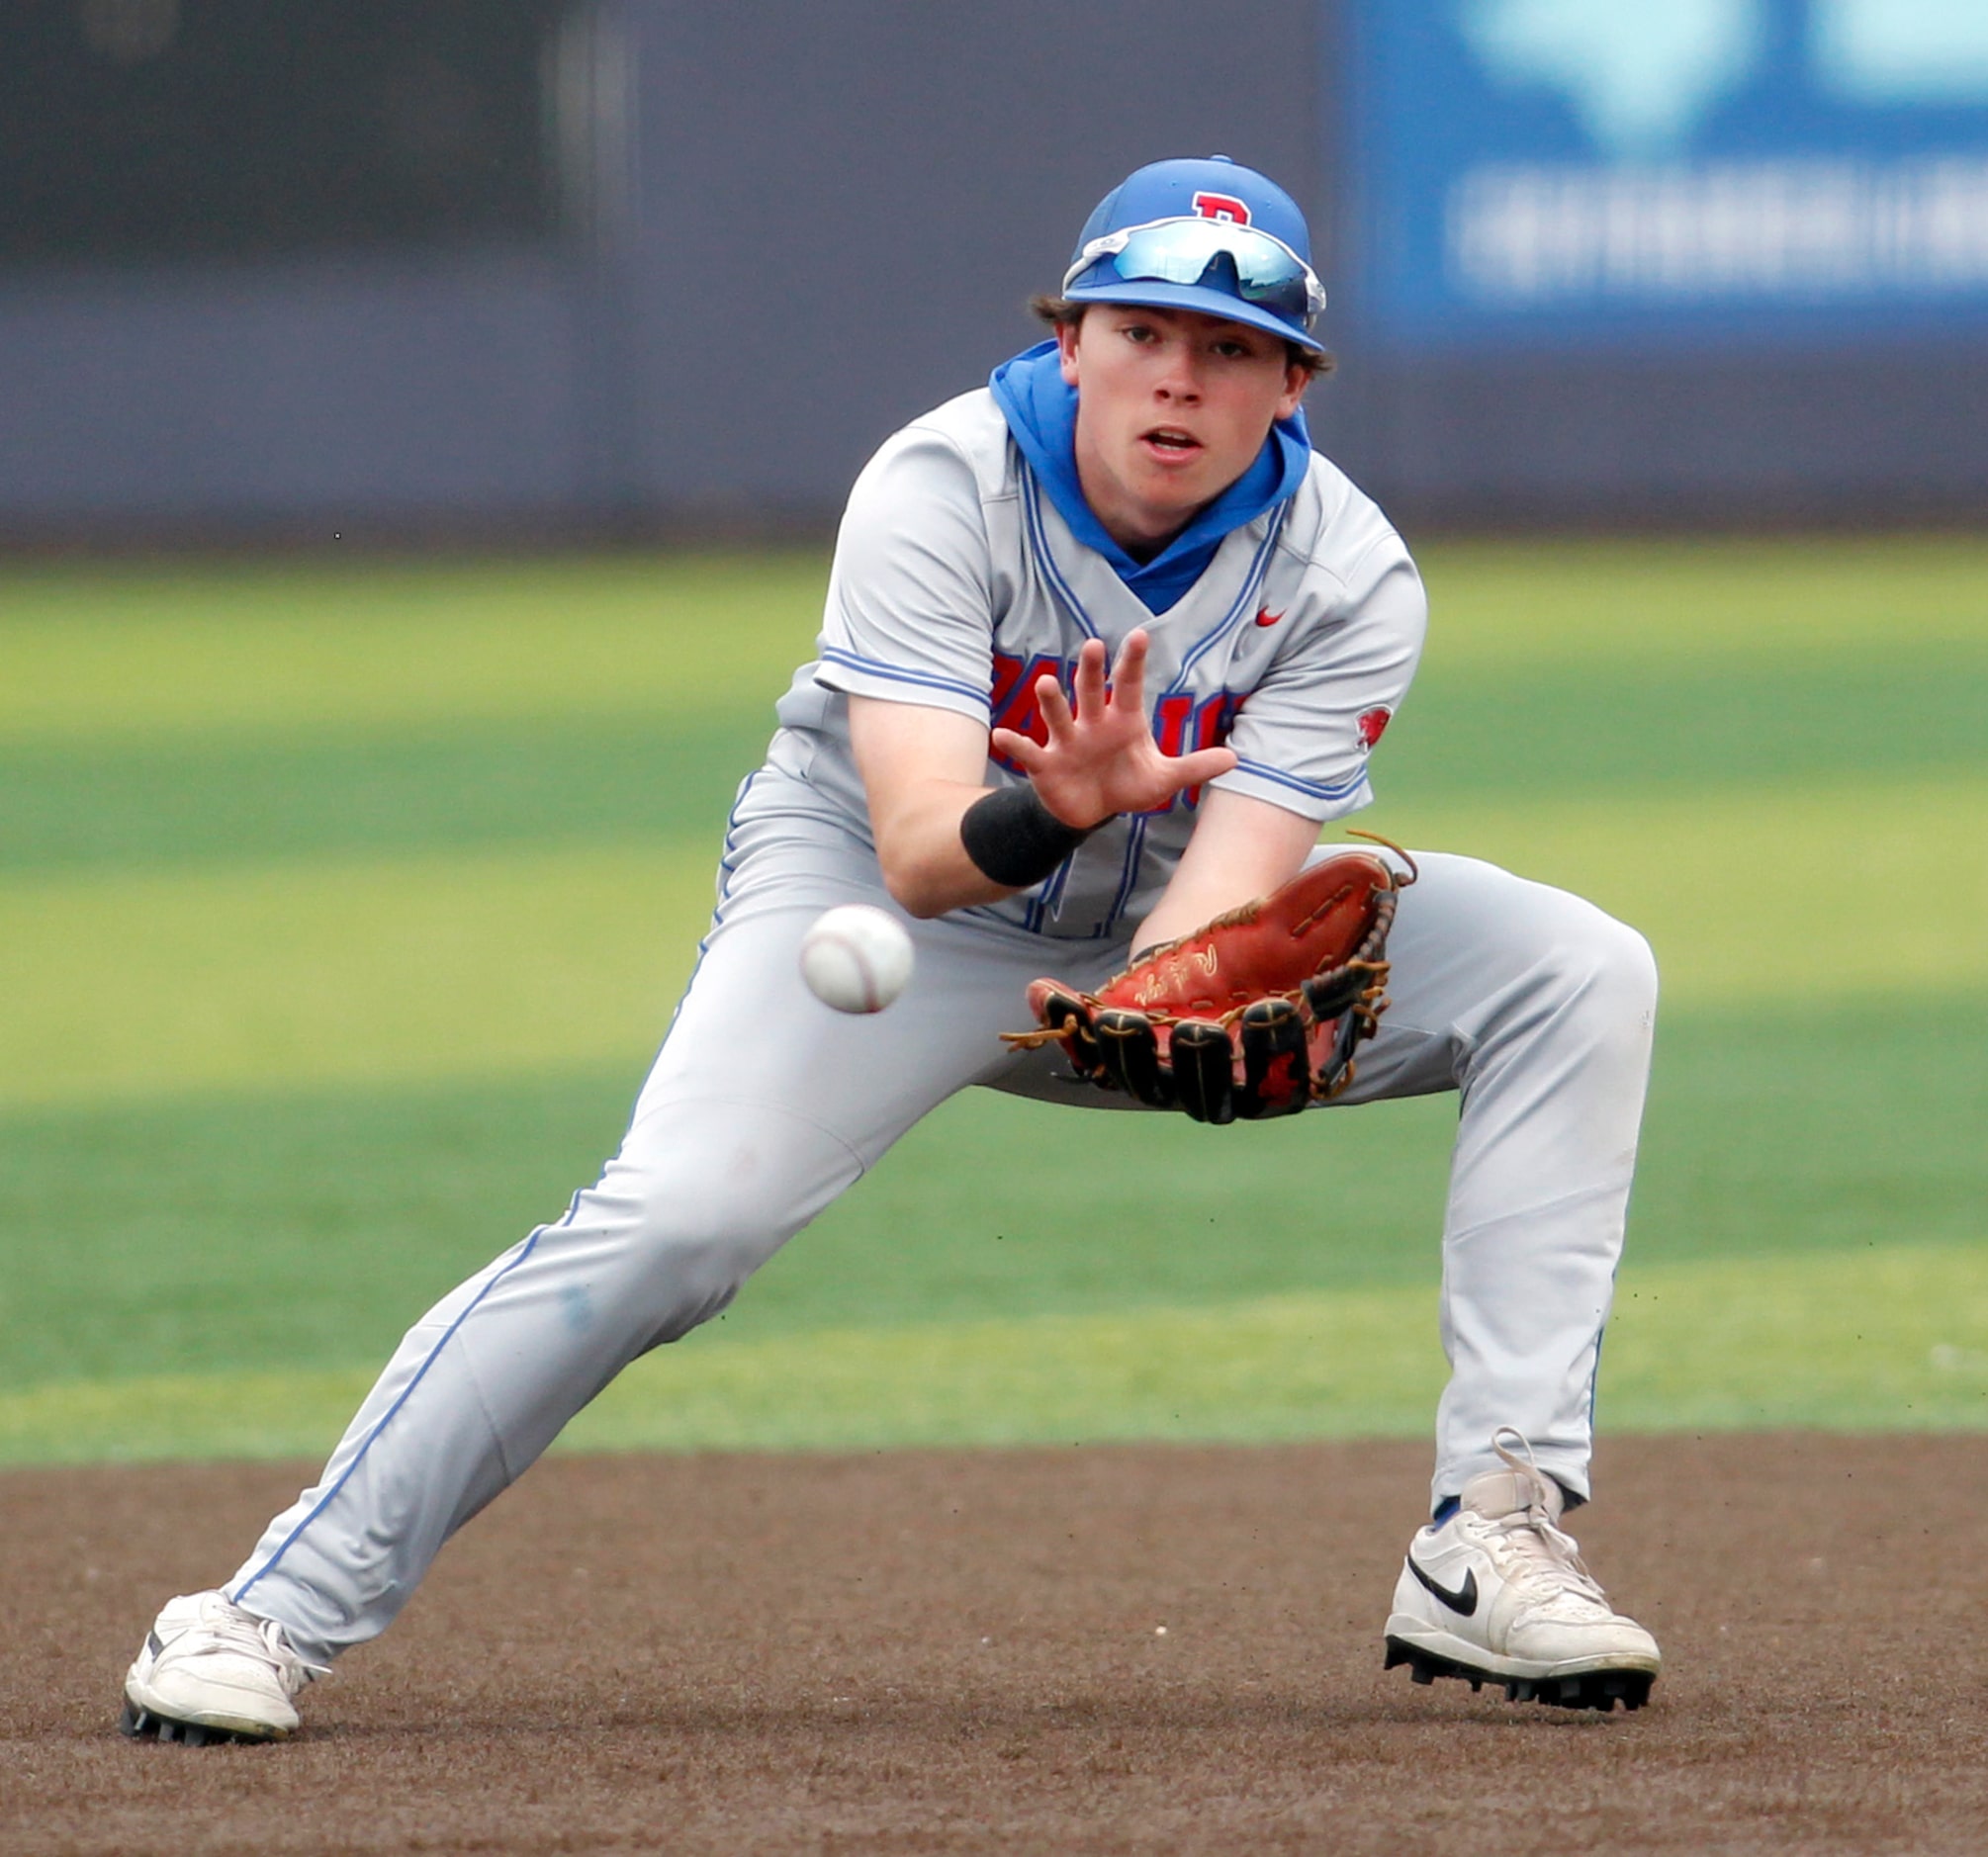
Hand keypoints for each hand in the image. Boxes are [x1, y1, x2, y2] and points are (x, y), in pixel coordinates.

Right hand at [989, 630, 1237, 828]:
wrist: (1090, 811)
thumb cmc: (1125, 784)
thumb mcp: (1164, 779)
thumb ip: (1194, 766)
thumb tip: (1235, 758)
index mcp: (1122, 720)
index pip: (1128, 685)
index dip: (1132, 662)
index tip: (1139, 635)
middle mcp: (1092, 723)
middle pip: (1090, 691)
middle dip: (1090, 670)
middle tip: (1092, 645)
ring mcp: (1066, 742)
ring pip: (1058, 715)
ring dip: (1051, 701)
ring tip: (1046, 683)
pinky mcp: (1045, 764)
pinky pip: (1028, 752)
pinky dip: (1015, 744)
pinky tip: (1003, 736)